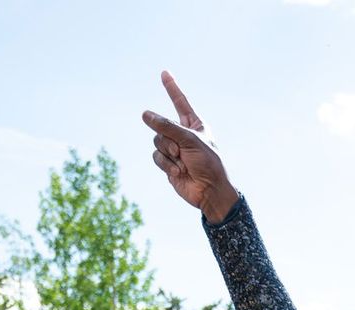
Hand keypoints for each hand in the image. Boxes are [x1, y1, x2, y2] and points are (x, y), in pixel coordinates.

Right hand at [142, 71, 238, 221]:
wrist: (209, 191)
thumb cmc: (208, 163)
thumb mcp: (189, 140)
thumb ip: (166, 126)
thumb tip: (145, 114)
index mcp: (194, 125)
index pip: (180, 102)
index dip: (172, 88)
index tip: (164, 73)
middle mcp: (183, 134)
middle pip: (161, 126)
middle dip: (168, 139)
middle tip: (180, 151)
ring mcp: (175, 149)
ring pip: (157, 142)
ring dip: (168, 154)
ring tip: (182, 163)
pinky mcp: (168, 164)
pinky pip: (157, 157)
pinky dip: (166, 165)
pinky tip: (178, 172)